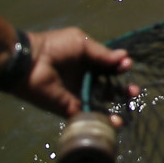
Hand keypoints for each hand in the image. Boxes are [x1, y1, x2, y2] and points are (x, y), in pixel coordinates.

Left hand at [17, 29, 134, 120]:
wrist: (30, 61)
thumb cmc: (54, 47)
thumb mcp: (81, 43)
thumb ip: (102, 53)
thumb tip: (125, 58)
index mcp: (86, 62)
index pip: (109, 68)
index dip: (120, 68)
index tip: (126, 66)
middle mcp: (84, 80)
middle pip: (109, 88)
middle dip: (123, 90)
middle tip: (134, 91)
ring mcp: (77, 95)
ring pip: (101, 103)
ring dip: (117, 105)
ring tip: (129, 104)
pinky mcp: (70, 109)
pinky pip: (89, 115)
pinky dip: (103, 119)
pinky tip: (117, 119)